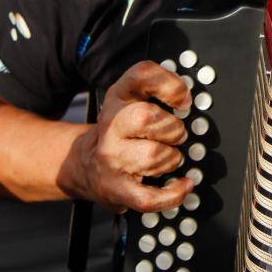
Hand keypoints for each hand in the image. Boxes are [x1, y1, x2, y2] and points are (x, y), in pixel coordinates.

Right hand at [62, 60, 192, 212]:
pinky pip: (149, 197)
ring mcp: (111, 158)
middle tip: (176, 134)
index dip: (170, 85)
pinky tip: (183, 185)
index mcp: (118, 96)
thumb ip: (158, 88)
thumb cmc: (120, 130)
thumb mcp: (131, 98)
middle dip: (173, 127)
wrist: (83, 164)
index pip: (142, 75)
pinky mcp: (116, 189)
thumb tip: (188, 97)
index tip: (183, 100)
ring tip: (169, 157)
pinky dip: (173, 194)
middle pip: (148, 116)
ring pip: (153, 155)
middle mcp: (111, 125)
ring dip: (172, 158)